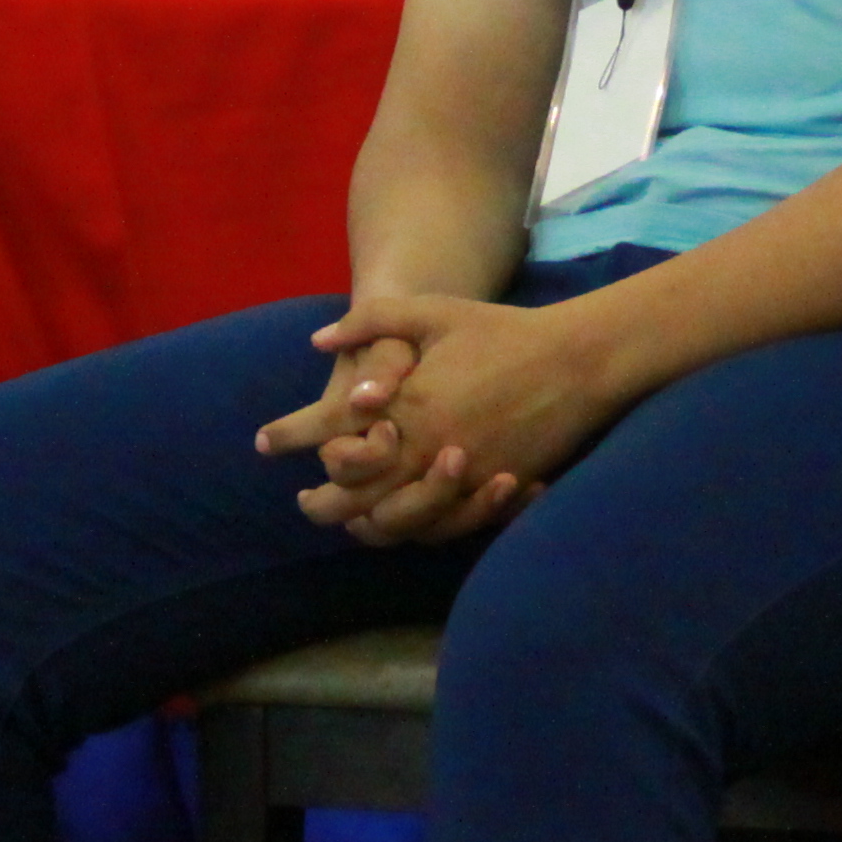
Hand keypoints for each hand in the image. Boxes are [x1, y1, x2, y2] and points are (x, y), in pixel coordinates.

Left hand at [283, 292, 625, 546]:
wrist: (576, 360)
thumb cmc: (502, 331)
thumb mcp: (434, 311)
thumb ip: (371, 321)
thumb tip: (317, 341)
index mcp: (406, 402)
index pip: (331, 429)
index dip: (291, 437)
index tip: (264, 442)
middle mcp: (426, 446)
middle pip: (354, 492)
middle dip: (319, 502)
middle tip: (301, 502)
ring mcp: (460, 475)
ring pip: (393, 519)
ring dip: (359, 524)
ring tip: (343, 518)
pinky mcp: (489, 493)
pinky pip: (439, 527)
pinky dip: (409, 530)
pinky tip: (395, 522)